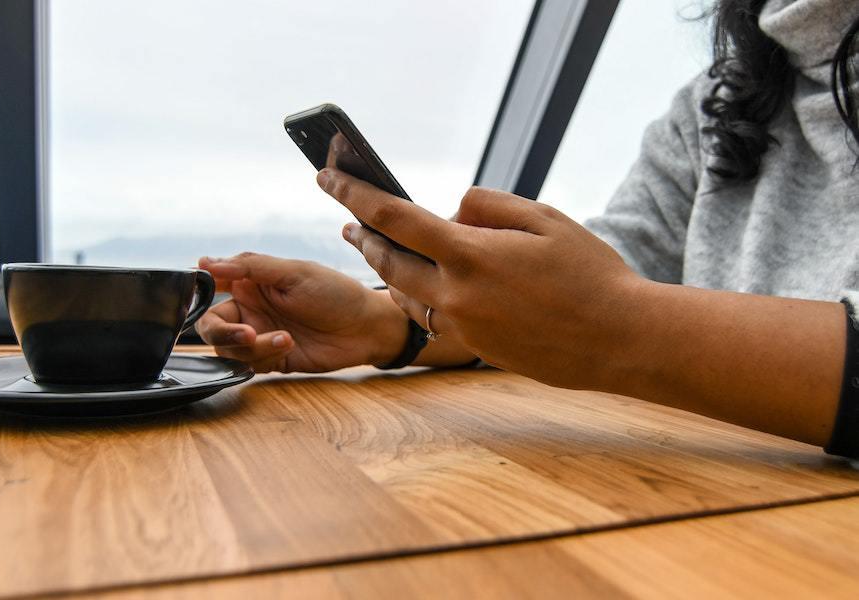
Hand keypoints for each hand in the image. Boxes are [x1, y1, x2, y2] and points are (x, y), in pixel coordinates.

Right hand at [195, 253, 406, 372]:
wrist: (366, 328)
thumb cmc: (335, 292)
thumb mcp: (293, 272)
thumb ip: (249, 267)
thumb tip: (205, 263)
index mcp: (251, 282)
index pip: (210, 286)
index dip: (198, 293)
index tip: (201, 297)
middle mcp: (250, 309)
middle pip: (211, 326)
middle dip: (223, 333)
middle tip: (246, 334)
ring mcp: (259, 335)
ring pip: (229, 349)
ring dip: (252, 346)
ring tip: (284, 338)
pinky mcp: (271, 359)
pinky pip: (250, 364)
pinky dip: (264, 356)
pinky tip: (289, 344)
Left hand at [317, 167, 642, 389]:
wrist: (619, 340)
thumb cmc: (590, 273)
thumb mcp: (545, 219)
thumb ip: (489, 206)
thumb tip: (452, 211)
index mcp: (471, 255)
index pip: (393, 217)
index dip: (353, 193)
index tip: (326, 176)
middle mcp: (456, 295)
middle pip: (387, 262)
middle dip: (363, 237)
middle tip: (348, 221)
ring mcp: (463, 327)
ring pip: (404, 295)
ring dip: (386, 269)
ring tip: (376, 248)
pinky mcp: (475, 347)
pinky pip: (431, 316)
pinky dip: (417, 295)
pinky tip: (418, 284)